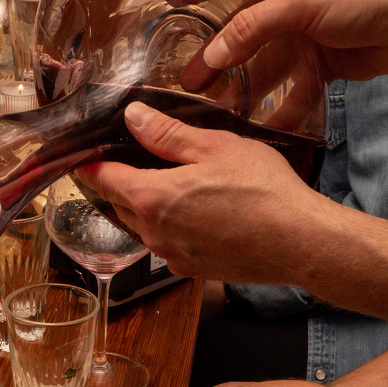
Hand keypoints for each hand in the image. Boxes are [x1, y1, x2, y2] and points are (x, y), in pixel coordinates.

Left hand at [77, 101, 331, 282]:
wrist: (300, 243)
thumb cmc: (263, 191)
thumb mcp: (214, 146)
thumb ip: (166, 134)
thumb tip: (132, 117)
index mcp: (151, 197)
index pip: (101, 177)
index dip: (90, 161)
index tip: (86, 150)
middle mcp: (153, 232)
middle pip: (118, 202)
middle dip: (118, 180)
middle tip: (128, 156)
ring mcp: (171, 255)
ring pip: (141, 224)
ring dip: (144, 204)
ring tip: (167, 180)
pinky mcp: (191, 269)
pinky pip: (166, 243)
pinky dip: (169, 225)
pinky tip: (194, 210)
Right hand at [166, 0, 387, 127]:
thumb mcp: (301, 4)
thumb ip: (252, 29)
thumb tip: (211, 57)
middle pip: (241, 31)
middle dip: (215, 59)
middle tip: (188, 84)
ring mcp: (304, 32)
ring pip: (264, 64)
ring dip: (244, 88)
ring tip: (219, 112)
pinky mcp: (321, 61)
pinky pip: (292, 86)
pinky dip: (280, 107)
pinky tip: (264, 126)